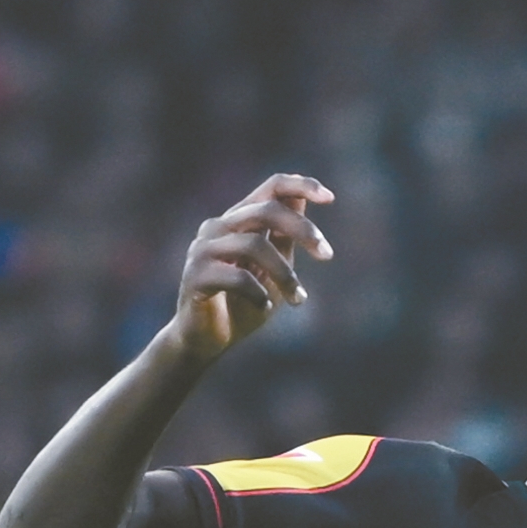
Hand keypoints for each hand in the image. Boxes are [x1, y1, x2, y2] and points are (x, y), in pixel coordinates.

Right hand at [169, 174, 334, 357]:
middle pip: (267, 211)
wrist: (205, 342)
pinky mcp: (195, 275)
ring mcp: (203, 249)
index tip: (330, 198)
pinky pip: (238, 277)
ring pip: (254, 244)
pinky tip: (265, 308)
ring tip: (298, 299)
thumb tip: (301, 200)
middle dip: (303, 230)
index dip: (301, 185)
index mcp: (238, 221)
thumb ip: (282, 239)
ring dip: (285, 274)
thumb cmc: (241, 305)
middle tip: (327, 255)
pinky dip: (259, 294)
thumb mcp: (271, 269)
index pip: (270, 188)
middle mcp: (218, 227)